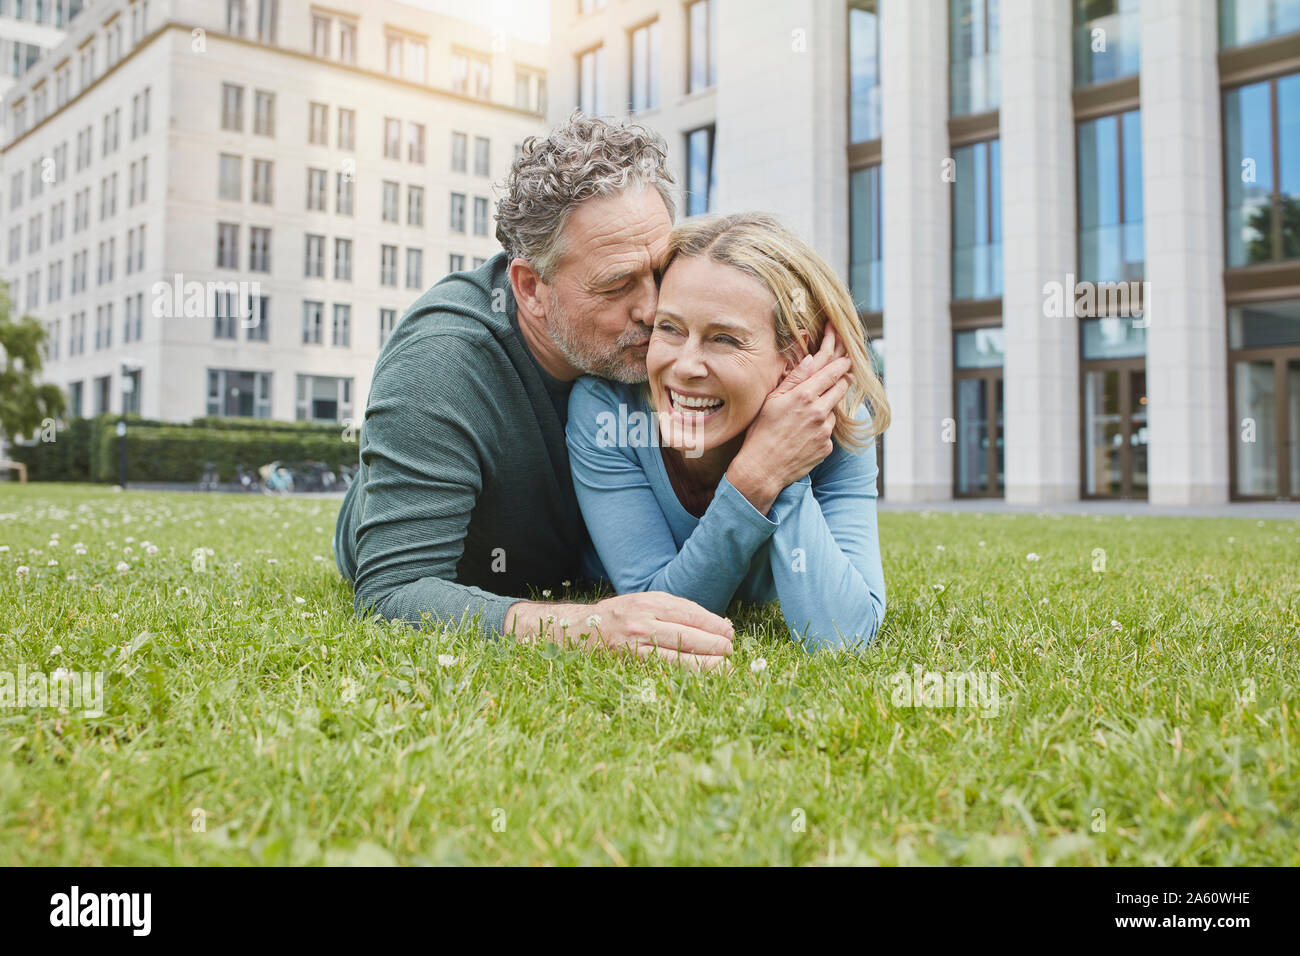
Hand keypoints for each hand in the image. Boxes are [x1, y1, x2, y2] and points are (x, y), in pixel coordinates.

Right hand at [505, 592, 734, 672]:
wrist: (572, 632)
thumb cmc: (616, 618)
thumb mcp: (642, 603)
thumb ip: (674, 611)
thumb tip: (718, 626)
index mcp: (646, 602)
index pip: (688, 612)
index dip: (713, 624)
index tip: (729, 633)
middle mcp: (640, 622)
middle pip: (687, 635)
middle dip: (714, 645)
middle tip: (730, 652)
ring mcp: (632, 647)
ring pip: (678, 659)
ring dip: (706, 665)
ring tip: (724, 668)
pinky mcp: (627, 667)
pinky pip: (661, 673)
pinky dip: (683, 677)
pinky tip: (699, 679)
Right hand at [726, 327, 851, 513]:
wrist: (762, 468)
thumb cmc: (761, 432)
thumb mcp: (772, 400)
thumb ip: (794, 378)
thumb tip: (812, 359)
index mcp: (804, 396)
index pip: (831, 373)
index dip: (842, 364)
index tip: (848, 359)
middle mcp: (819, 411)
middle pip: (841, 388)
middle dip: (843, 381)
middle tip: (841, 378)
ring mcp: (825, 431)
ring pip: (833, 412)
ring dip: (826, 409)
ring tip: (805, 418)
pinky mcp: (827, 447)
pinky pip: (828, 433)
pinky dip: (820, 431)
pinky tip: (803, 436)